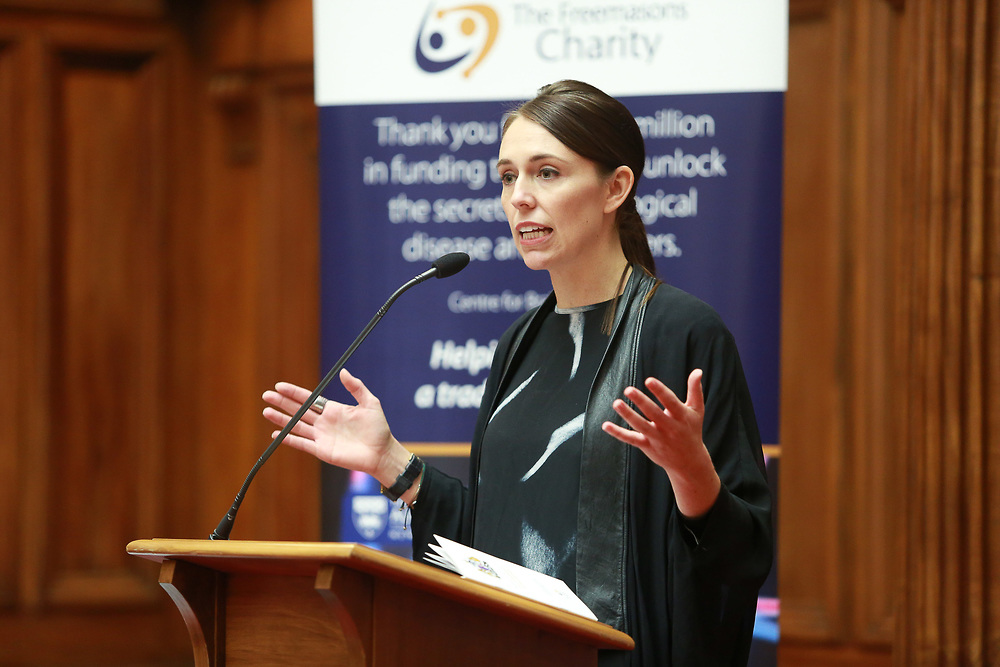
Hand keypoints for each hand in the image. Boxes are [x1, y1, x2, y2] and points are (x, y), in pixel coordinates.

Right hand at [262, 368, 410, 485]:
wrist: (381, 452)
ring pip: (296, 426)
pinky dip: (289, 439)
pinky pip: (302, 444)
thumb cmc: (378, 429)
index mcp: (333, 410)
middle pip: (298, 410)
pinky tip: (276, 434)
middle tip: (266, 395)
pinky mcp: (322, 451)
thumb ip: (356, 387)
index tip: (280, 386)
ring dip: (281, 419)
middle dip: (282, 403)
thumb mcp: (370, 403)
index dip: (294, 392)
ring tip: (266, 411)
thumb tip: (343, 371)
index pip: (308, 399)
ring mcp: (321, 437)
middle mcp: (324, 422)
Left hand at [602, 369, 720, 517]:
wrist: (689, 462)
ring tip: (616, 403)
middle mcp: (669, 427)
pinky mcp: (647, 446)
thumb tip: (698, 371)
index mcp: (681, 416)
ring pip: (640, 426)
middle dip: (641, 401)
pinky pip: (631, 439)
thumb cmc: (692, 430)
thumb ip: (695, 390)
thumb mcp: (697, 410)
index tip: (649, 380)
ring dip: (628, 415)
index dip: (660, 391)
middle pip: (653, 413)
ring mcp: (657, 438)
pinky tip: (606, 425)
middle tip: (628, 389)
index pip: (670, 402)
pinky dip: (618, 433)